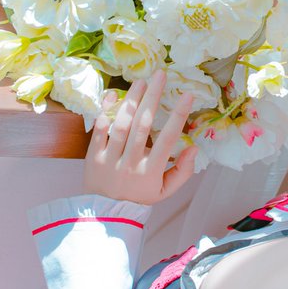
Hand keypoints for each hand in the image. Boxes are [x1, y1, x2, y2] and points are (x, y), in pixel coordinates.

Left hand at [84, 71, 197, 203]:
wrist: (105, 213)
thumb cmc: (139, 197)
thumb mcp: (165, 191)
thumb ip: (182, 171)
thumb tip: (193, 147)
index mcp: (151, 171)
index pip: (167, 139)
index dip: (179, 116)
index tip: (187, 95)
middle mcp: (131, 162)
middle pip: (143, 125)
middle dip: (153, 97)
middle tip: (160, 75)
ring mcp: (110, 159)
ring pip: (122, 124)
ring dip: (132, 100)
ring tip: (141, 81)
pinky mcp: (93, 156)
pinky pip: (99, 130)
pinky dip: (105, 111)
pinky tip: (113, 94)